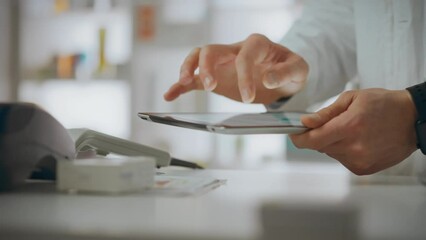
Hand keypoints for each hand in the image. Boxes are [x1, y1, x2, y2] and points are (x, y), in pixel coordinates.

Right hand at [163, 34, 307, 103]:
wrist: (283, 77)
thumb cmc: (290, 71)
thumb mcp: (299, 70)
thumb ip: (286, 72)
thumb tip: (268, 79)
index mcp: (257, 45)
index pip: (244, 56)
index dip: (244, 75)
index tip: (248, 97)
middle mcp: (236, 50)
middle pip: (212, 49)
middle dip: (208, 66)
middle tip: (211, 86)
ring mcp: (223, 63)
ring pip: (198, 57)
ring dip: (189, 69)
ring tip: (183, 83)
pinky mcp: (216, 77)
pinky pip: (195, 78)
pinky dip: (181, 85)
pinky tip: (170, 95)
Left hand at [290, 89, 417, 174]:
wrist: (413, 120)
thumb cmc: (384, 105)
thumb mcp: (352, 99)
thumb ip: (326, 113)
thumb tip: (306, 122)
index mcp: (349, 127)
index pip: (312, 140)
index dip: (298, 138)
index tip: (294, 134)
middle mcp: (353, 147)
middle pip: (320, 146)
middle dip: (320, 135)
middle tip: (334, 123)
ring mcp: (360, 161)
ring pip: (331, 153)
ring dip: (334, 143)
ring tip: (353, 130)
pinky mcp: (364, 169)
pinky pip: (343, 160)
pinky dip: (345, 150)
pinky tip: (359, 140)